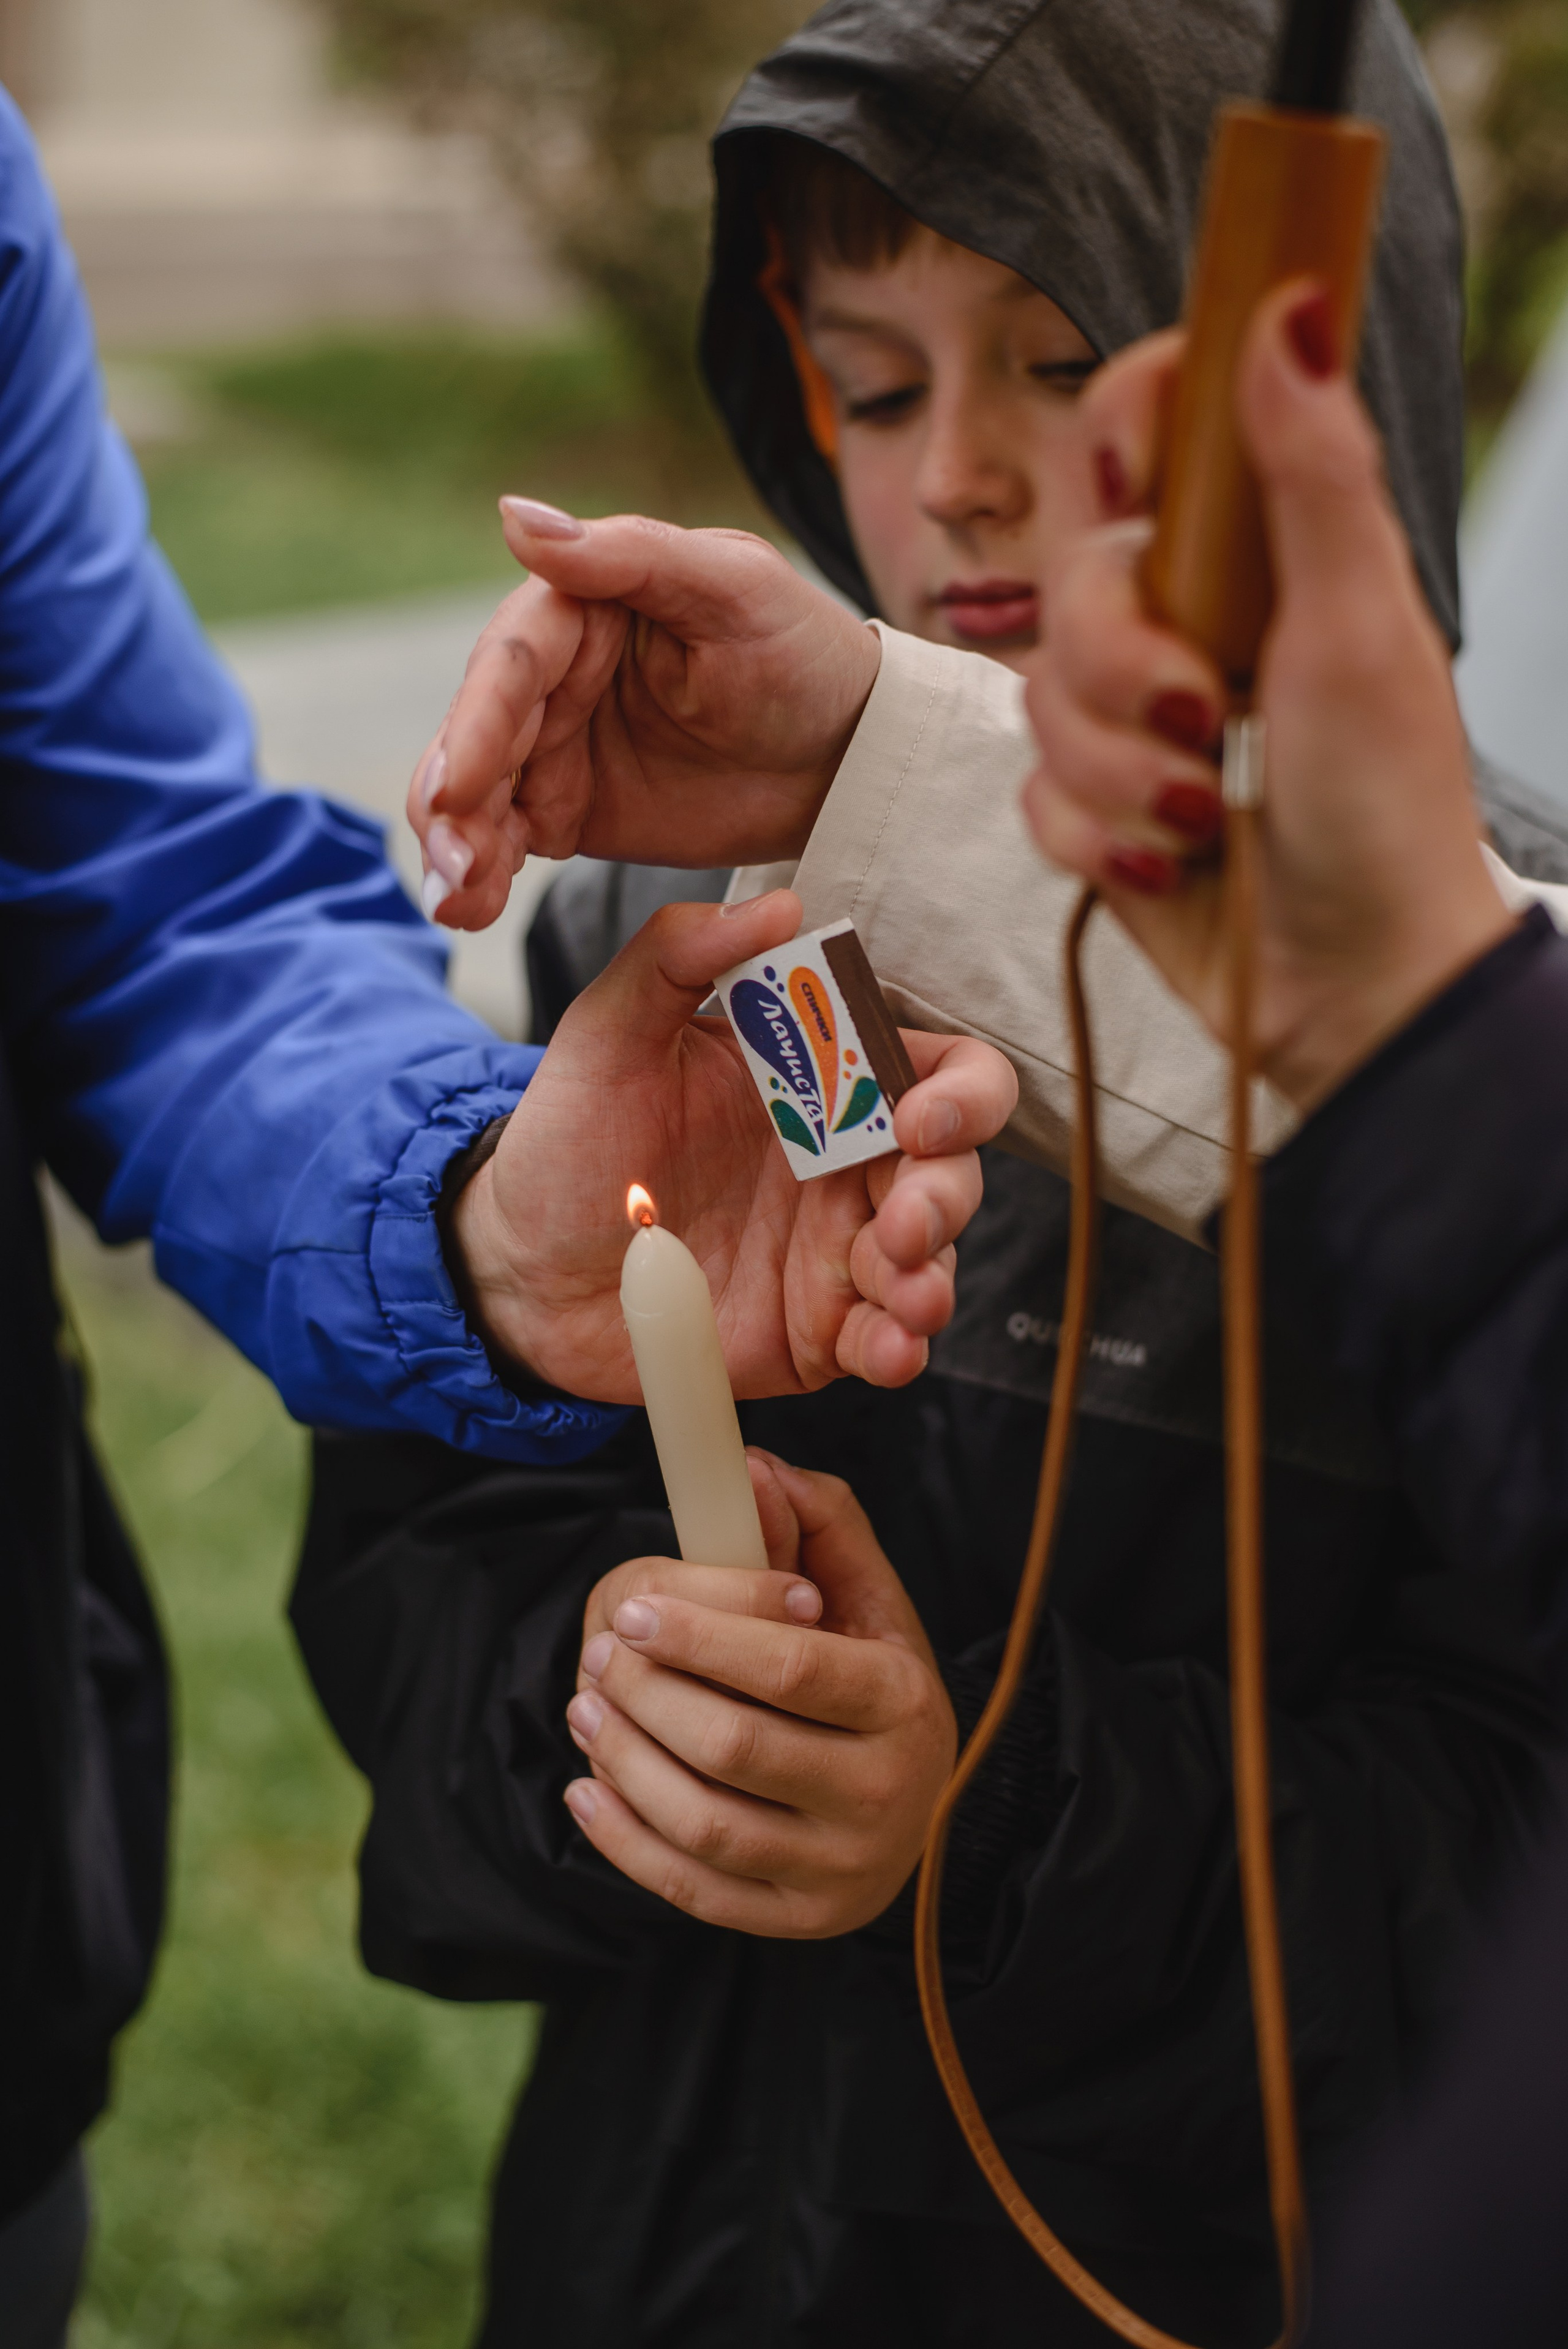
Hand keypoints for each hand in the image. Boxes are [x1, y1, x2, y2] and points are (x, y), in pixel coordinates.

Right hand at [407, 500, 880, 930]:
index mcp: (582, 605)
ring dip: (456, 846)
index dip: (476, 727)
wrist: (848, 757)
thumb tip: (514, 517)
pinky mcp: (565, 810)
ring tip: (457, 902)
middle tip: (448, 865)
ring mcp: (553, 745)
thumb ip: (632, 555)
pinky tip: (468, 909)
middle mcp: (552, 674)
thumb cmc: (805, 653)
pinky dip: (480, 876)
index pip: (512, 663)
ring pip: (476, 794)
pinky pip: (506, 841)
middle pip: (475, 734)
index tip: (457, 790)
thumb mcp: (738, 587)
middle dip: (452, 801)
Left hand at [451, 889, 1017, 1395]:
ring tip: (904, 1294)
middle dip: (947, 1196)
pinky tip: (887, 1349)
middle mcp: (847, 1169)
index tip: (919, 1117)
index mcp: (823, 1087)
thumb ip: (682, 954)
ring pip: (933, 1263)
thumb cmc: (569, 1140)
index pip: (940, 1073)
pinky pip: (885, 1343)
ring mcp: (836, 1255)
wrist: (517, 1265)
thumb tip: (780, 903)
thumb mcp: (609, 1031)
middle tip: (904, 1224)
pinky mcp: (817, 1333)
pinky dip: (901, 1348)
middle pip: (953, 1173)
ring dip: (934, 1277)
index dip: (962, 1092)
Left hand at [563, 1455, 956, 1937]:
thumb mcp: (867, 1596)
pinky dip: (624, 1840)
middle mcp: (881, 1795)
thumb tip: (754, 1468)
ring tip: (587, 1706)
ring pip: (705, 1822)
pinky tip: (589, 1784)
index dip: (703, 1635)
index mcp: (902, 1702)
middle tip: (599, 1654)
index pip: (790, 1669)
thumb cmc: (876, 1683)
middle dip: (650, 1694)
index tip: (633, 1610)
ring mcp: (838, 1869)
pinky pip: (691, 1887)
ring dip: (626, 1760)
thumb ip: (819, 1523)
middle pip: (736, 1746)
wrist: (912, 1803)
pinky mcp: (793, 1918)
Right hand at [1024, 284, 1513, 1108]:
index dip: (1127, 419)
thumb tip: (1291, 301)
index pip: (1159, 416)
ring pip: (1040, 690)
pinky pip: (1033, 791)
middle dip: (1118, 661)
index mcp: (1260, 549)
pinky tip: (1165, 866)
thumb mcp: (1358, 630)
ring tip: (1203, 818)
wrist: (1354, 987)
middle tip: (1202, 719)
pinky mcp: (1094, 802)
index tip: (1135, 474)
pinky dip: (1096, 836)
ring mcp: (1135, 710)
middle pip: (1071, 569)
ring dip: (1119, 771)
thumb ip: (1312, 472)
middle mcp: (1189, 613)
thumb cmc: (1386, 813)